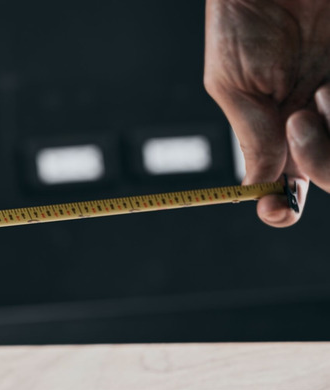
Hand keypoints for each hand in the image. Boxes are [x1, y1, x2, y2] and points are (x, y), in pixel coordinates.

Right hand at [204, 0, 329, 226]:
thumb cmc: (241, 18)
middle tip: (299, 120)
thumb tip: (262, 184)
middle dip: (318, 161)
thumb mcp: (232, 83)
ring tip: (325, 87)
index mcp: (273, 129)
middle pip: (329, 175)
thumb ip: (252, 134)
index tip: (276, 208)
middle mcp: (313, 120)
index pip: (283, 186)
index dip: (280, 207)